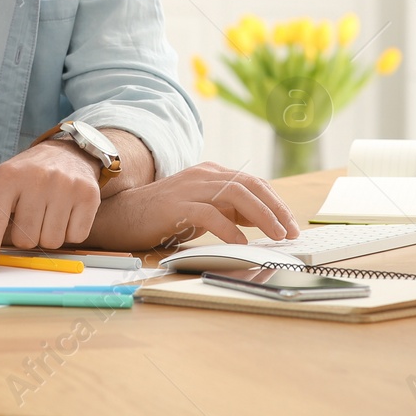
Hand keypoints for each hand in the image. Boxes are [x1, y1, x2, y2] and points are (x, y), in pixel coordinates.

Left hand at [0, 140, 101, 267]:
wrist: (67, 153)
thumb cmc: (26, 176)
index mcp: (8, 176)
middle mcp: (37, 178)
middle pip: (25, 239)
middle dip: (25, 236)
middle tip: (30, 215)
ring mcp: (65, 186)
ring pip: (51, 242)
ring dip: (47, 235)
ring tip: (48, 212)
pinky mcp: (88, 195)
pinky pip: (75, 237)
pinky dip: (69, 232)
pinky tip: (66, 212)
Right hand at [83, 162, 300, 250]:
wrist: (124, 215)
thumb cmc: (165, 215)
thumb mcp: (203, 209)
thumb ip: (228, 210)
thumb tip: (263, 222)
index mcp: (212, 173)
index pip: (253, 183)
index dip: (276, 203)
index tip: (291, 224)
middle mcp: (204, 175)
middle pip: (250, 186)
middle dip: (276, 209)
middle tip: (291, 232)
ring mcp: (190, 188)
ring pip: (236, 195)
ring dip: (261, 217)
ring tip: (276, 236)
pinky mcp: (177, 205)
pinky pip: (209, 214)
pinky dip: (228, 228)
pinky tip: (241, 242)